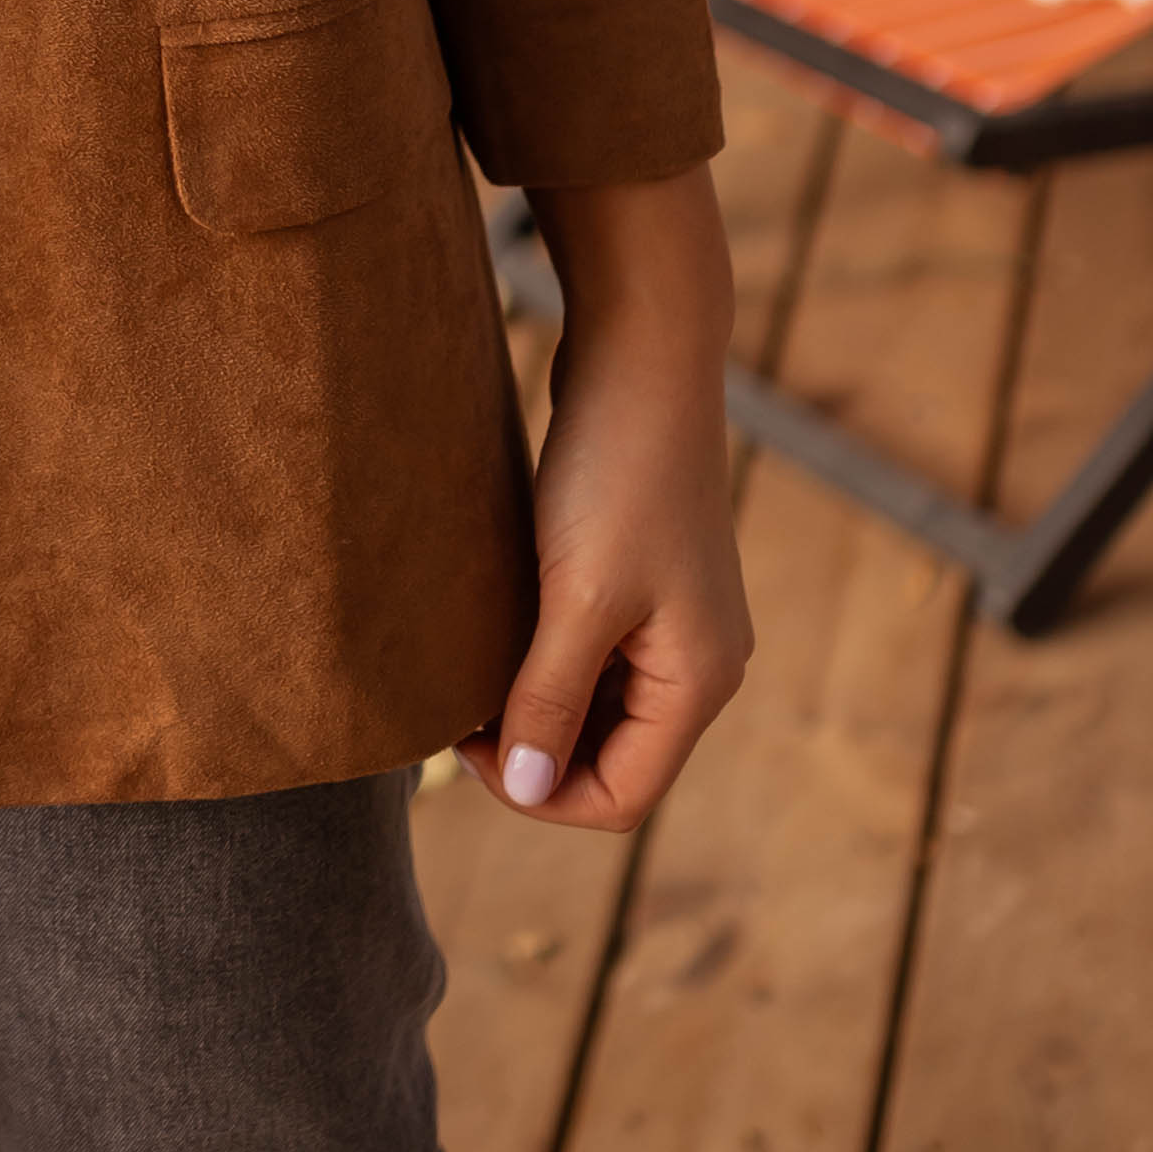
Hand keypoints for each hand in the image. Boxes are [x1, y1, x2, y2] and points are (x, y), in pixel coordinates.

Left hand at [460, 167, 753, 831]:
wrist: (641, 355)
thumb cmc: (615, 473)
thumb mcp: (577, 595)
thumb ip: (550, 695)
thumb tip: (527, 785)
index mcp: (698, 680)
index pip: (621, 796)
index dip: (540, 793)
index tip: (464, 747)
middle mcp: (698, 660)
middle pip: (609, 756)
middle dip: (533, 749)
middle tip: (453, 710)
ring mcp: (672, 619)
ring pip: (595, 705)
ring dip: (533, 702)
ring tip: (465, 672)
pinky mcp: (642, 578)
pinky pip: (591, 652)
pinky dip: (542, 658)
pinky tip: (492, 632)